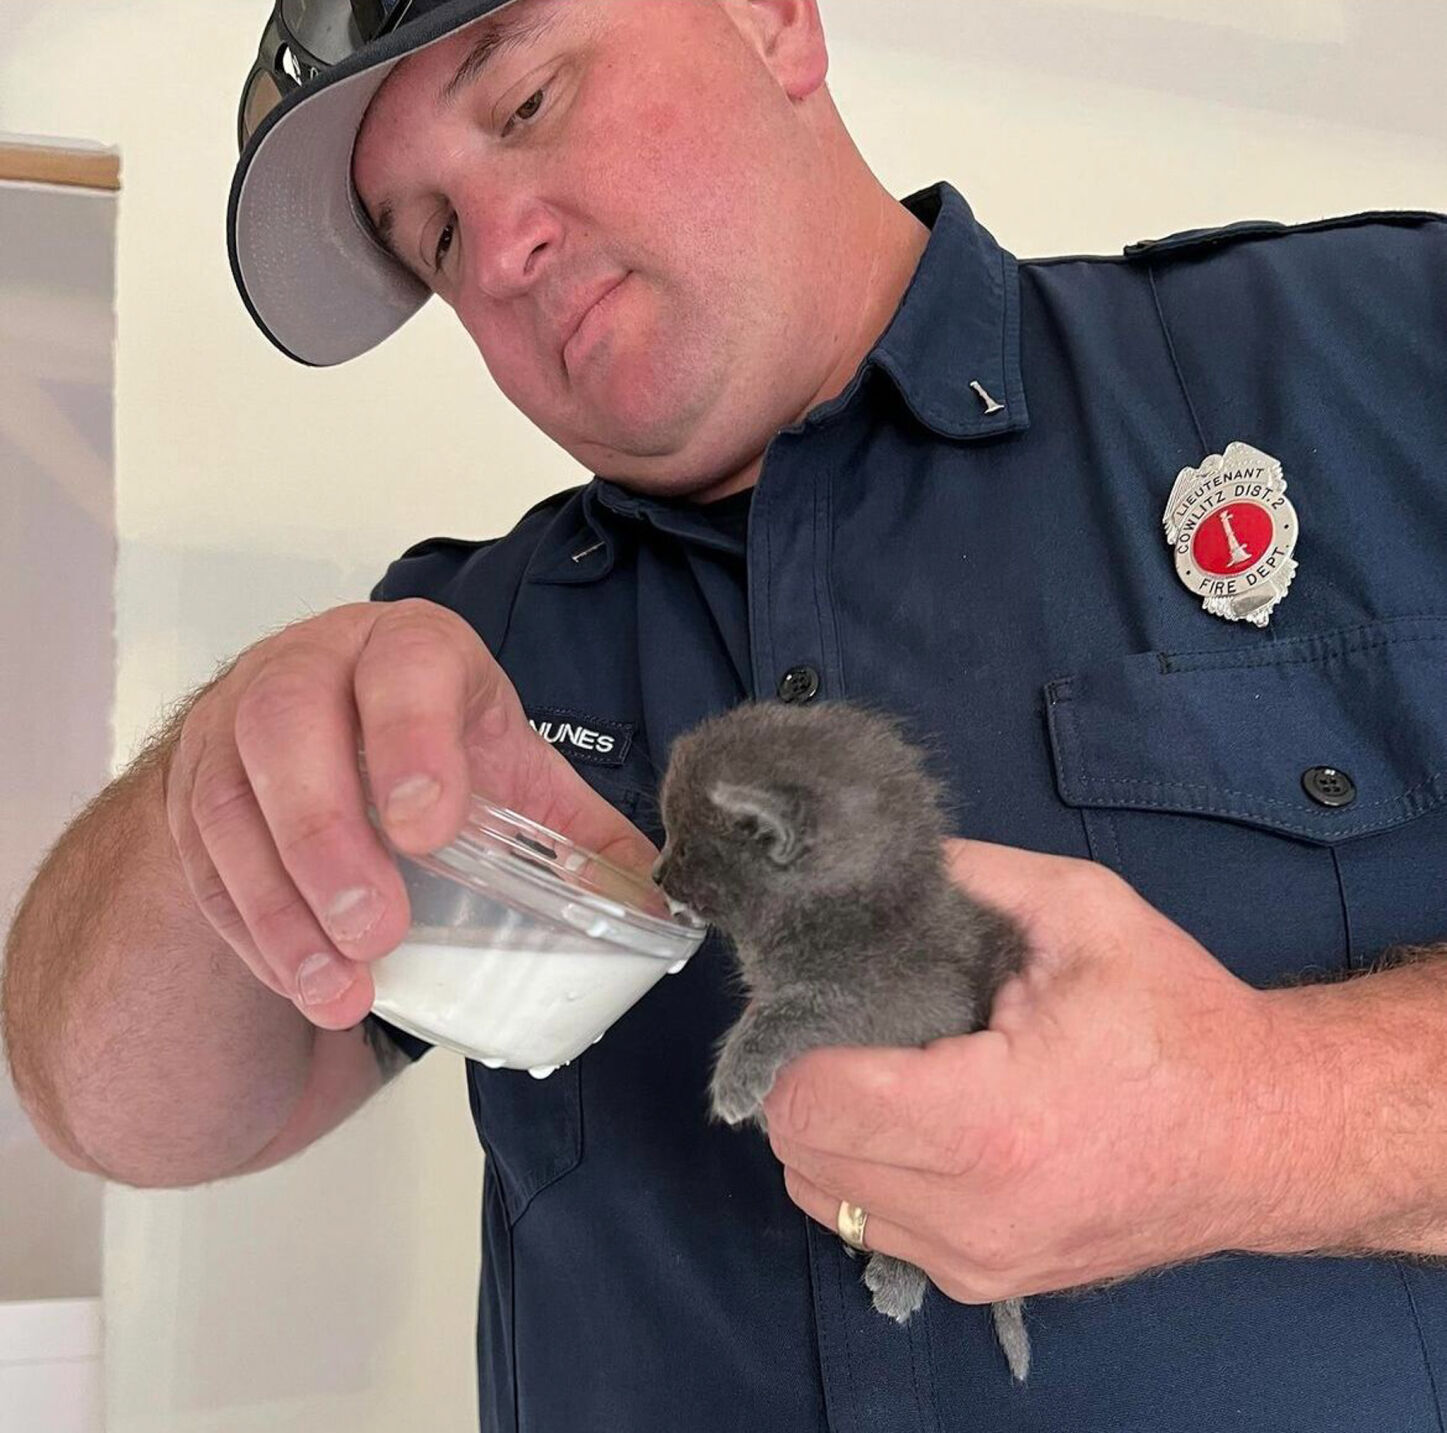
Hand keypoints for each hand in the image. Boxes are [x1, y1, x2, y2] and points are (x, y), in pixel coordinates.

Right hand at [165, 600, 656, 1029]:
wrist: (324, 731)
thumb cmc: (432, 743)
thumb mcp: (509, 766)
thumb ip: (579, 828)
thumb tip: (668, 904)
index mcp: (409, 649)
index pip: (403, 666)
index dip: (412, 739)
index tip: (431, 828)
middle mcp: (310, 669)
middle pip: (287, 727)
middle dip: (326, 834)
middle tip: (376, 930)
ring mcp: (236, 728)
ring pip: (229, 803)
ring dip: (280, 906)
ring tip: (338, 990)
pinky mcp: (194, 791)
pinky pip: (202, 861)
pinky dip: (248, 929)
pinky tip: (298, 980)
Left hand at [761, 841, 1302, 1304]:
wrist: (1270, 1132)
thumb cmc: (1179, 1020)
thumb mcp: (1083, 910)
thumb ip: (970, 875)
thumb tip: (882, 858)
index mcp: (988, 1123)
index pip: (809, 1104)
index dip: (802, 1039)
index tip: (831, 997)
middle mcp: (972, 1216)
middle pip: (802, 1156)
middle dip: (808, 1081)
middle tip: (854, 1029)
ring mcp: (978, 1265)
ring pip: (824, 1199)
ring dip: (832, 1134)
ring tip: (886, 1075)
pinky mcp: (987, 1283)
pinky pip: (875, 1228)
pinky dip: (870, 1176)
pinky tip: (918, 1124)